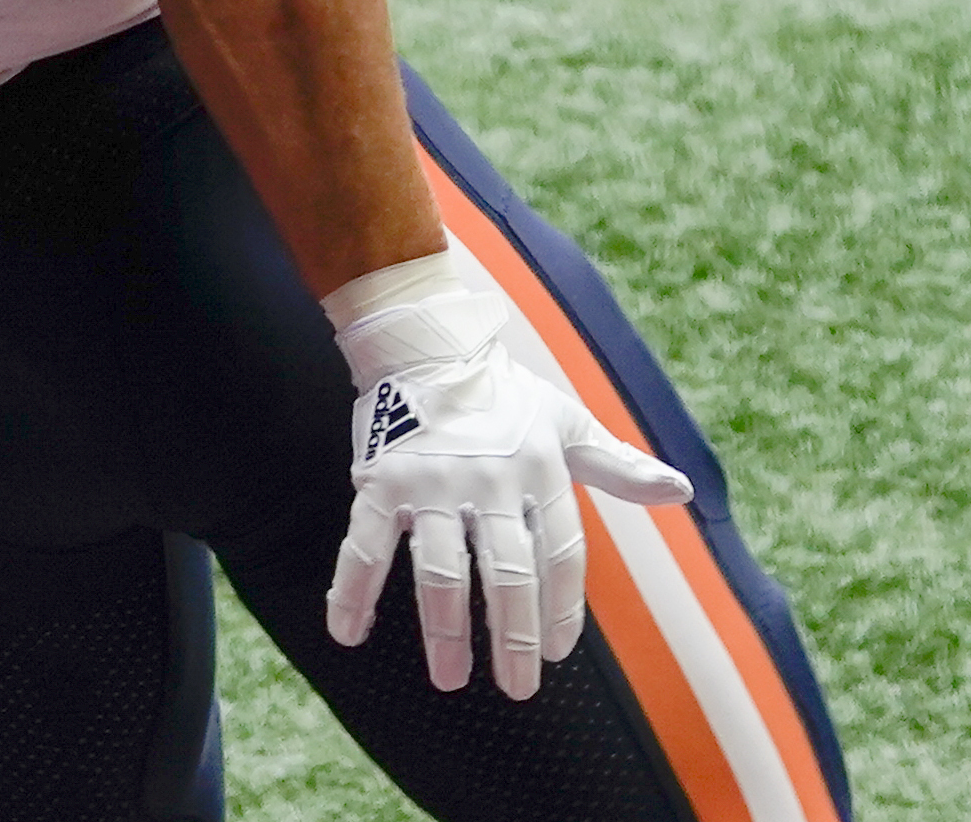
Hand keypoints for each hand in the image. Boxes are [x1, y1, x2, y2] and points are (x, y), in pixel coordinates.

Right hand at [323, 248, 693, 697]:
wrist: (422, 343)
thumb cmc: (502, 391)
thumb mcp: (567, 422)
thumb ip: (619, 464)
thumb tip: (684, 491)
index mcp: (538, 471)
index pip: (561, 553)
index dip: (562, 607)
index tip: (558, 654)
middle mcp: (488, 481)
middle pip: (506, 572)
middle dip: (513, 635)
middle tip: (518, 687)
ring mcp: (429, 484)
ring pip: (438, 569)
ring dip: (445, 629)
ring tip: (450, 679)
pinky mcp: (380, 481)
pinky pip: (363, 543)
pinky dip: (351, 590)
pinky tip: (346, 633)